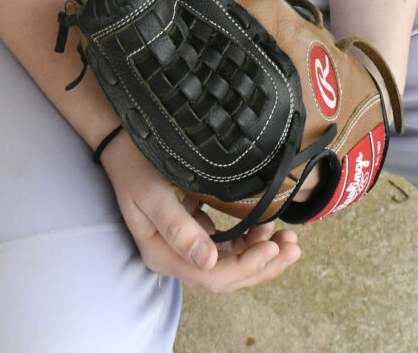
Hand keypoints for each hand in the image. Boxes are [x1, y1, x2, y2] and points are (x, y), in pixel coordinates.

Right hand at [98, 135, 301, 292]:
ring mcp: (185, 245)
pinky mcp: (194, 230)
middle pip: (226, 275)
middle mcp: (176, 256)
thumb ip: (178, 229)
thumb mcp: (152, 195)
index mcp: (163, 255)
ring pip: (231, 263)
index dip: (246, 267)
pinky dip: (250, 241)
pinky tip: (267, 229)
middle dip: (262, 265)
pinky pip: (228, 246)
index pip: (213, 276)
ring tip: (289, 240)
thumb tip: (209, 260)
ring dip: (261, 256)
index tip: (273, 248)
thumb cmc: (137, 165)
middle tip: (294, 248)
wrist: (122, 142)